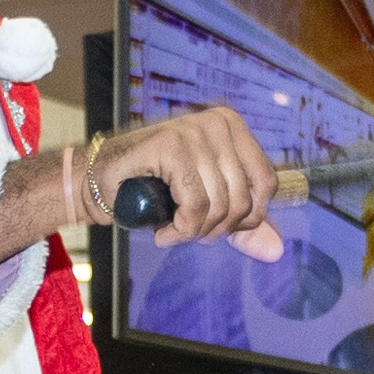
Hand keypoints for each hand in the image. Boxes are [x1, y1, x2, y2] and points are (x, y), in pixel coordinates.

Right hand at [68, 107, 283, 259]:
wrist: (97, 182)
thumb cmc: (152, 191)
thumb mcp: (207, 206)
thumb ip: (242, 226)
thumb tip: (276, 251)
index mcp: (233, 127)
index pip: (266, 183)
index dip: (246, 218)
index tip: (215, 226)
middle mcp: (218, 122)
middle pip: (243, 199)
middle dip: (216, 230)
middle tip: (187, 232)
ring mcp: (195, 130)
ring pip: (220, 205)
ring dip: (194, 232)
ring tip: (172, 230)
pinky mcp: (172, 146)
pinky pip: (195, 205)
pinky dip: (180, 229)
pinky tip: (164, 230)